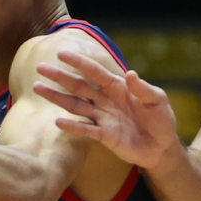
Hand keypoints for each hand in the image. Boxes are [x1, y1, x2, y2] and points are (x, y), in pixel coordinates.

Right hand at [32, 47, 183, 171]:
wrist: (162, 147)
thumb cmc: (161, 119)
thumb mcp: (158, 100)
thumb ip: (143, 88)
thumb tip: (130, 73)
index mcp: (118, 87)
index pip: (95, 72)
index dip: (79, 63)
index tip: (62, 54)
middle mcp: (105, 100)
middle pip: (78, 86)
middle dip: (60, 77)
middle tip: (40, 68)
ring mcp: (102, 118)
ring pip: (75, 106)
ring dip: (57, 98)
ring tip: (38, 88)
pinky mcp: (103, 136)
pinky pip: (85, 130)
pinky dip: (72, 127)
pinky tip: (58, 121)